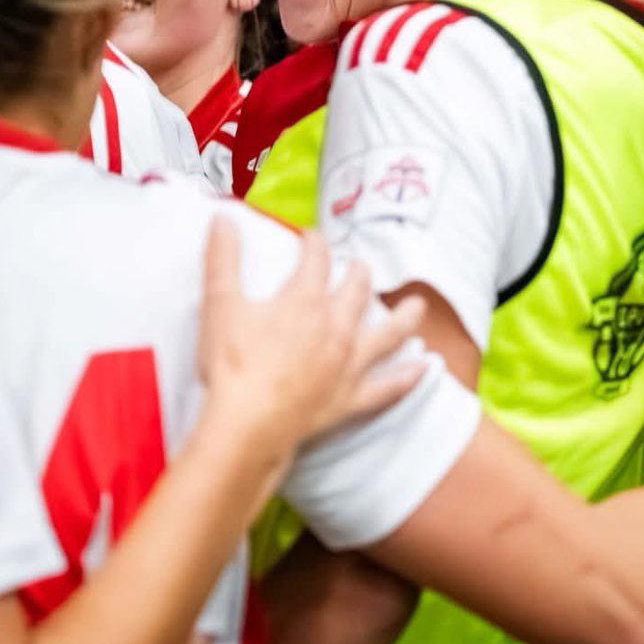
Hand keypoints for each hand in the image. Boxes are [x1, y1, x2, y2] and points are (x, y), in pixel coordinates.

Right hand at [198, 215, 426, 452]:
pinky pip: (388, 386)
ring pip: (388, 333)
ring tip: (418, 305)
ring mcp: (348, 364)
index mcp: (305, 300)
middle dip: (358, 273)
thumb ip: (222, 259)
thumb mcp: (219, 305)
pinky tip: (424, 368)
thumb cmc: (232, 364)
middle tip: (359, 266)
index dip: (314, 242)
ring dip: (405, 316)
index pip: (316, 258)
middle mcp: (335, 327)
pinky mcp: (351, 398)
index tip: (309, 237)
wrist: (247, 425)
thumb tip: (223, 218)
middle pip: (356, 290)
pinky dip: (408, 376)